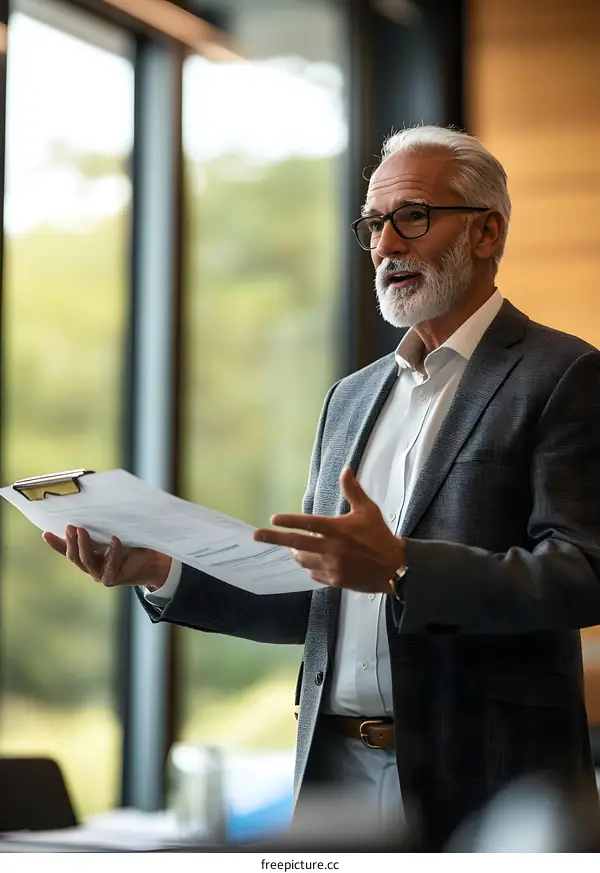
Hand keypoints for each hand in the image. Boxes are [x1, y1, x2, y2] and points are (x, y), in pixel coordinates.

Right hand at [42, 525, 171, 589]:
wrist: (151, 562)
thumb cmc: (132, 547)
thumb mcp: (112, 536)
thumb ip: (99, 531)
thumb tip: (89, 511)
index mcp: (89, 557)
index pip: (68, 551)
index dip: (56, 544)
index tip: (46, 533)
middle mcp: (92, 568)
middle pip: (75, 557)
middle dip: (70, 541)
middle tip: (70, 527)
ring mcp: (101, 575)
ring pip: (87, 561)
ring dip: (83, 545)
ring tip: (82, 531)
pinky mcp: (114, 578)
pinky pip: (110, 563)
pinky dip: (112, 550)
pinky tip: (114, 539)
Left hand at [253, 467, 404, 594]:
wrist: (393, 568)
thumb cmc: (379, 536)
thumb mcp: (368, 510)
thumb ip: (353, 491)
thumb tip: (345, 470)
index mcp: (338, 530)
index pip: (308, 524)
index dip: (289, 521)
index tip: (273, 518)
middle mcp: (332, 548)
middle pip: (296, 543)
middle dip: (274, 539)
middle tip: (257, 535)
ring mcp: (331, 566)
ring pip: (302, 559)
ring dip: (296, 552)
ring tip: (294, 547)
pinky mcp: (334, 580)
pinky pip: (313, 572)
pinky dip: (311, 565)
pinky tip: (314, 560)